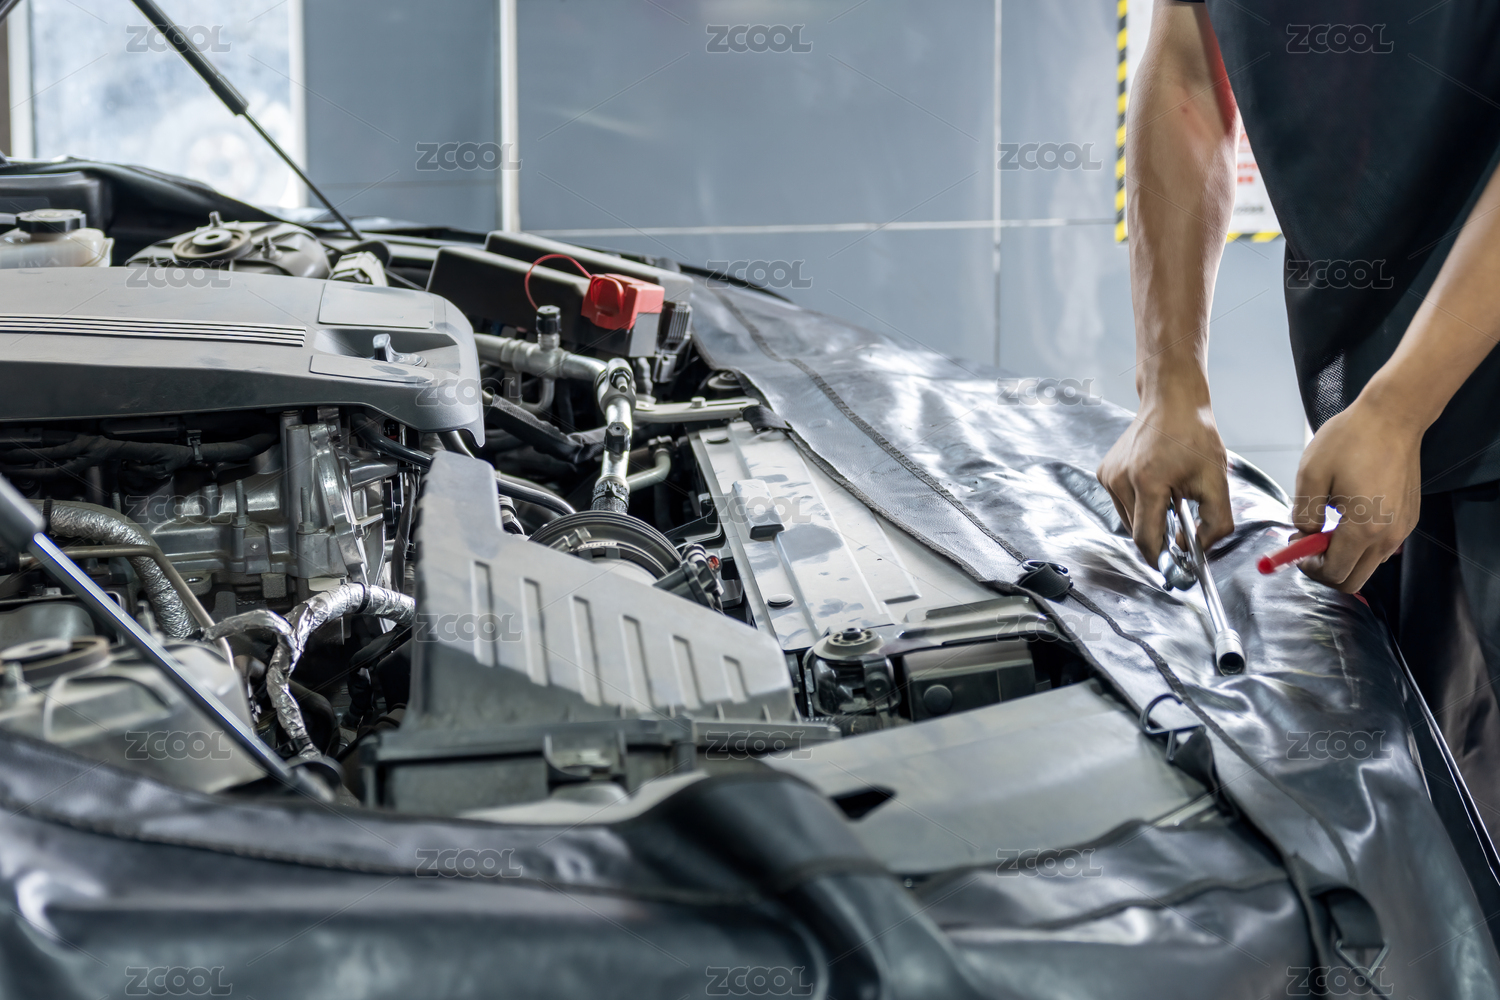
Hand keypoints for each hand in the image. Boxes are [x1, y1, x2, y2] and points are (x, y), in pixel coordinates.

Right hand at [1097, 393, 1233, 565]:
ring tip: (1169, 496)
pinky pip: (1121, 504)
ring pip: (1127, 519)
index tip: (1172, 568)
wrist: (1171, 402)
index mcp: (1148, 482)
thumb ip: (1215, 523)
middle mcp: (1121, 479)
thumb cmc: (1194, 436)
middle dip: (1158, 535)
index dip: (1159, 558)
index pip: (1145, 538)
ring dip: (1147, 519)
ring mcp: (1109, 475)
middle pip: (1136, 531)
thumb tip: (1194, 549)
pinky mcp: (1104, 472)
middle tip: (1181, 521)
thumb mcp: (1217, 481)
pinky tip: (1154, 484)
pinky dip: (1138, 504)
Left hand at [1292, 397, 1421, 592]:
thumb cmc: (1350, 441)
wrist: (1393, 416)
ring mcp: (1403, 528)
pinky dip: (1360, 543)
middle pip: (1354, 580)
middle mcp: (1389, 536)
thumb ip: (1303, 513)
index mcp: (1363, 529)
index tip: (1295, 546)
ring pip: (1368, 565)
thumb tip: (1304, 534)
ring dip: (1343, 556)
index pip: (1334, 573)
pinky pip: (1382, 547)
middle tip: (1307, 543)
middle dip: (1325, 569)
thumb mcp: (1311, 475)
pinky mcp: (1409, 518)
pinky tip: (1347, 516)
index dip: (1308, 568)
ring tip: (1325, 525)